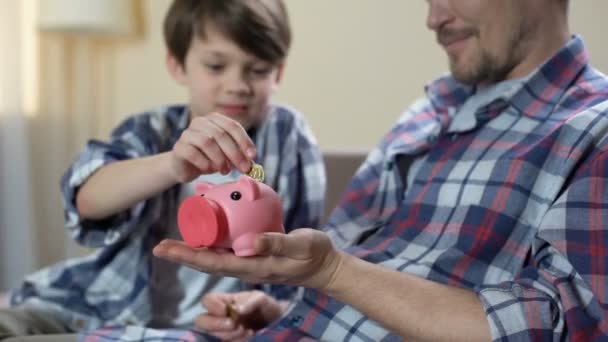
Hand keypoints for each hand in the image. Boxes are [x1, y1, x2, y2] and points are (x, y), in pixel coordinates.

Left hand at [153, 228, 343, 290]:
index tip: (166, 249)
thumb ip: (275, 243)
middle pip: (209, 262)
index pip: (215, 263)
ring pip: (216, 258)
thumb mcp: (300, 245)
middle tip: (159, 246)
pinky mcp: (254, 256)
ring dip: (193, 251)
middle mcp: (248, 267)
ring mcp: (250, 263)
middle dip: (183, 255)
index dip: (189, 255)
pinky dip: (211, 244)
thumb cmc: (314, 254)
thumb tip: (244, 244)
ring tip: (173, 243)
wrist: (325, 266)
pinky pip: (227, 251)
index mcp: (255, 267)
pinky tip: (204, 235)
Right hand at [170, 113, 255, 181]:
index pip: (233, 126)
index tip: (252, 156)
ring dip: (220, 159)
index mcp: (214, 119)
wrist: (185, 167)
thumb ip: (240, 157)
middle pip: (221, 134)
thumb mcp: (227, 156)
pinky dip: (204, 163)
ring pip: (207, 142)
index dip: (244, 141)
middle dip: (235, 153)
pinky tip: (209, 170)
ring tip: (225, 170)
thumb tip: (253, 165)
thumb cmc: (209, 158)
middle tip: (243, 168)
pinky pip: (193, 153)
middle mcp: (200, 122)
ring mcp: (187, 133)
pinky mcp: (178, 147)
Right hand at [195, 291, 287, 340]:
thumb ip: (248, 301)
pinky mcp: (231, 341)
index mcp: (224, 301)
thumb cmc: (266, 305)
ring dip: (230, 334)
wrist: (277, 322)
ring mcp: (224, 331)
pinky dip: (237, 341)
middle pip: (201, 320)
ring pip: (214, 335)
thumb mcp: (260, 298)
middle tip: (234, 324)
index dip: (212, 306)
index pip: (206, 300)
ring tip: (247, 330)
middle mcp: (220, 316)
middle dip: (215, 324)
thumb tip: (235, 310)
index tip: (225, 310)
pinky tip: (250, 336)